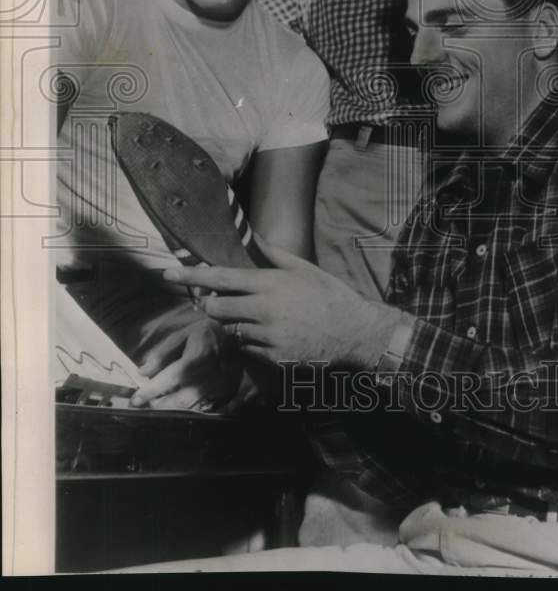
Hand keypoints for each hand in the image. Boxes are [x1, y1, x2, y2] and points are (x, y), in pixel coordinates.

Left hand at [131, 318, 243, 410]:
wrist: (237, 338)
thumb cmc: (206, 334)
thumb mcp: (183, 335)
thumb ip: (162, 353)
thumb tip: (143, 372)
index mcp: (196, 359)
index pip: (168, 380)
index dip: (149, 391)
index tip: (135, 399)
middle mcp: (207, 377)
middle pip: (177, 401)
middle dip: (158, 403)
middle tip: (146, 401)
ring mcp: (216, 388)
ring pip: (188, 407)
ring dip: (170, 407)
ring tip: (160, 400)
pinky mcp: (221, 394)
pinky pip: (199, 407)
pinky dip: (185, 407)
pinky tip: (177, 400)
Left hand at [162, 237, 400, 368]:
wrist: (354, 332)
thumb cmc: (329, 294)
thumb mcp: (303, 268)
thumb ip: (271, 253)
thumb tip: (249, 234)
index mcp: (270, 284)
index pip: (221, 277)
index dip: (191, 275)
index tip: (168, 272)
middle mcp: (264, 311)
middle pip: (216, 309)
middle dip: (211, 304)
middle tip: (218, 300)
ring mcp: (267, 337)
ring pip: (231, 330)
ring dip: (234, 323)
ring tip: (255, 316)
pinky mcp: (272, 358)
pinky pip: (247, 349)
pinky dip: (250, 341)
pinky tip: (270, 334)